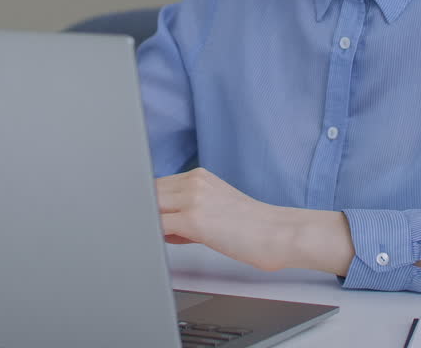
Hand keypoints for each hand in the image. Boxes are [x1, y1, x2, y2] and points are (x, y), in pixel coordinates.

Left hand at [155, 167, 294, 271]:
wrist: (277, 233)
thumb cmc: (252, 227)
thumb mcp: (216, 208)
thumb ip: (187, 211)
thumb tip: (162, 225)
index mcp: (199, 177)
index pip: (157, 184)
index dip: (146, 203)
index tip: (142, 217)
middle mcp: (194, 182)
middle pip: (149, 192)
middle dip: (142, 211)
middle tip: (143, 229)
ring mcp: (193, 198)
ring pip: (150, 205)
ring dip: (146, 221)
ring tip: (154, 238)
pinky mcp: (193, 219)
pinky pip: (157, 224)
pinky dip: (151, 233)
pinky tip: (155, 243)